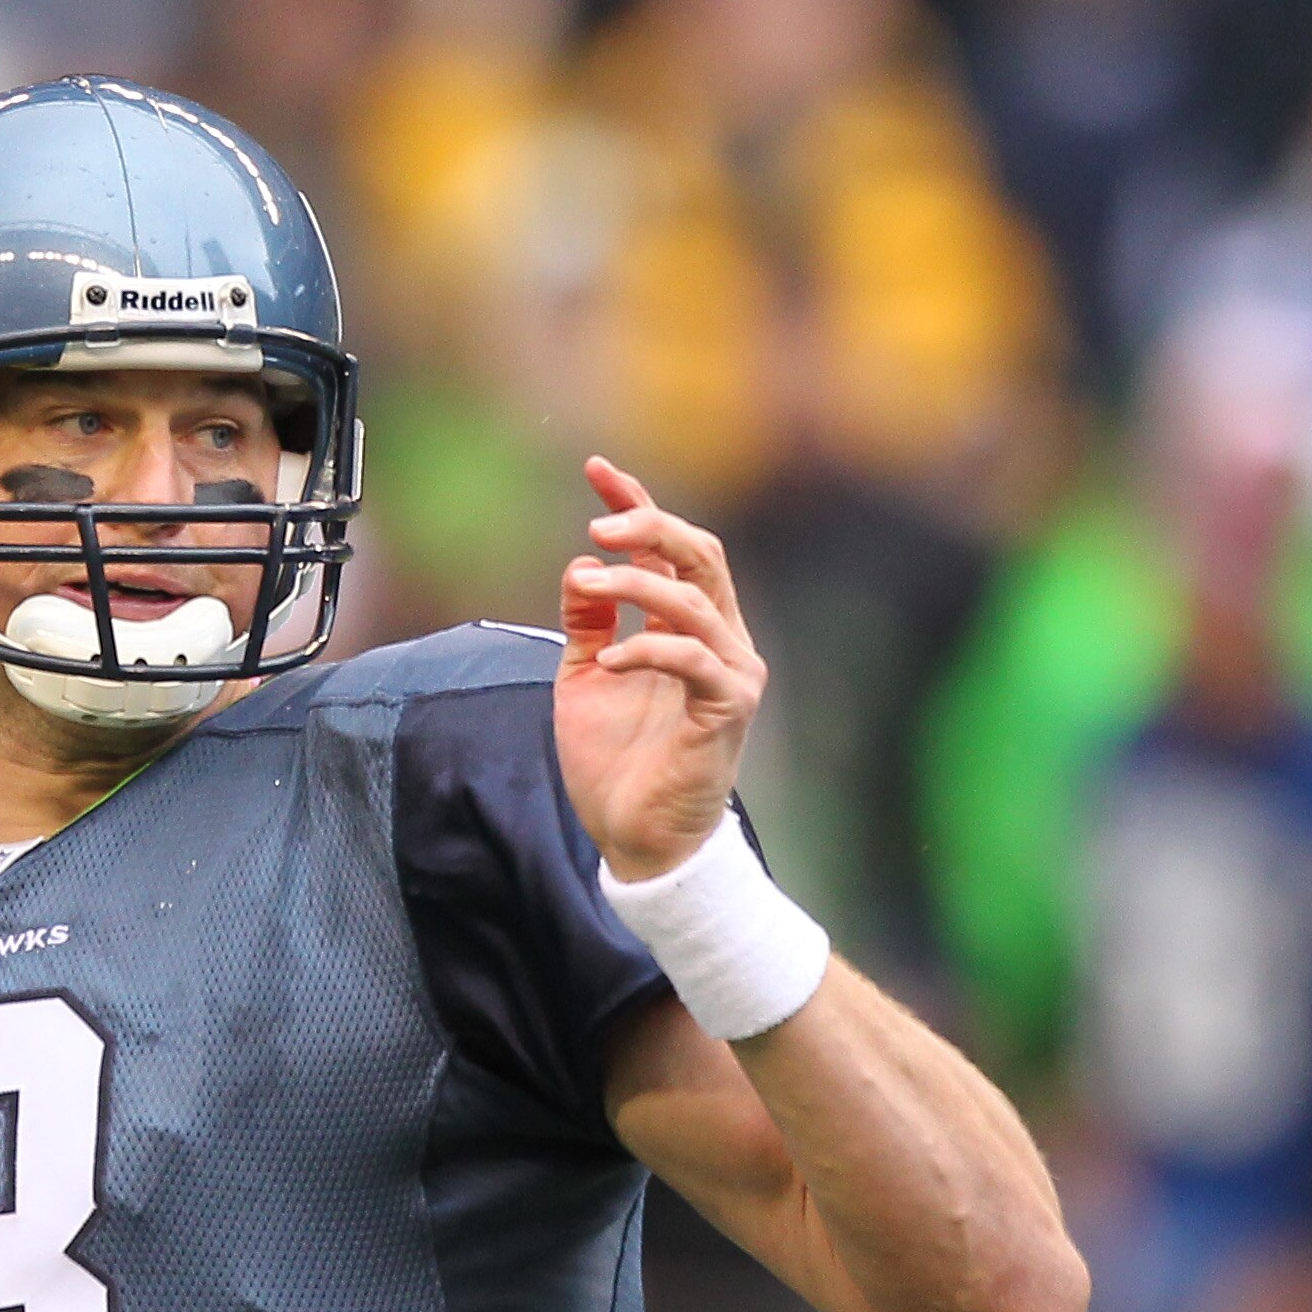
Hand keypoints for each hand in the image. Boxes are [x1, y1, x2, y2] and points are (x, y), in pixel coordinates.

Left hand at [555, 458, 766, 880]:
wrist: (637, 842)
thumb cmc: (617, 766)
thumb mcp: (586, 680)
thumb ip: (588, 624)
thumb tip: (580, 567)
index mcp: (688, 627)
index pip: (671, 549)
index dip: (636, 504)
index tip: (595, 469)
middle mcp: (720, 640)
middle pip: (701, 554)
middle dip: (650, 528)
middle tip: (598, 527)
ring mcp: (731, 673)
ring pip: (694, 600)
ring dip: (637, 584)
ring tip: (588, 582)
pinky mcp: (728, 709)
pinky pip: (692, 659)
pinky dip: (647, 649)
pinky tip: (609, 660)